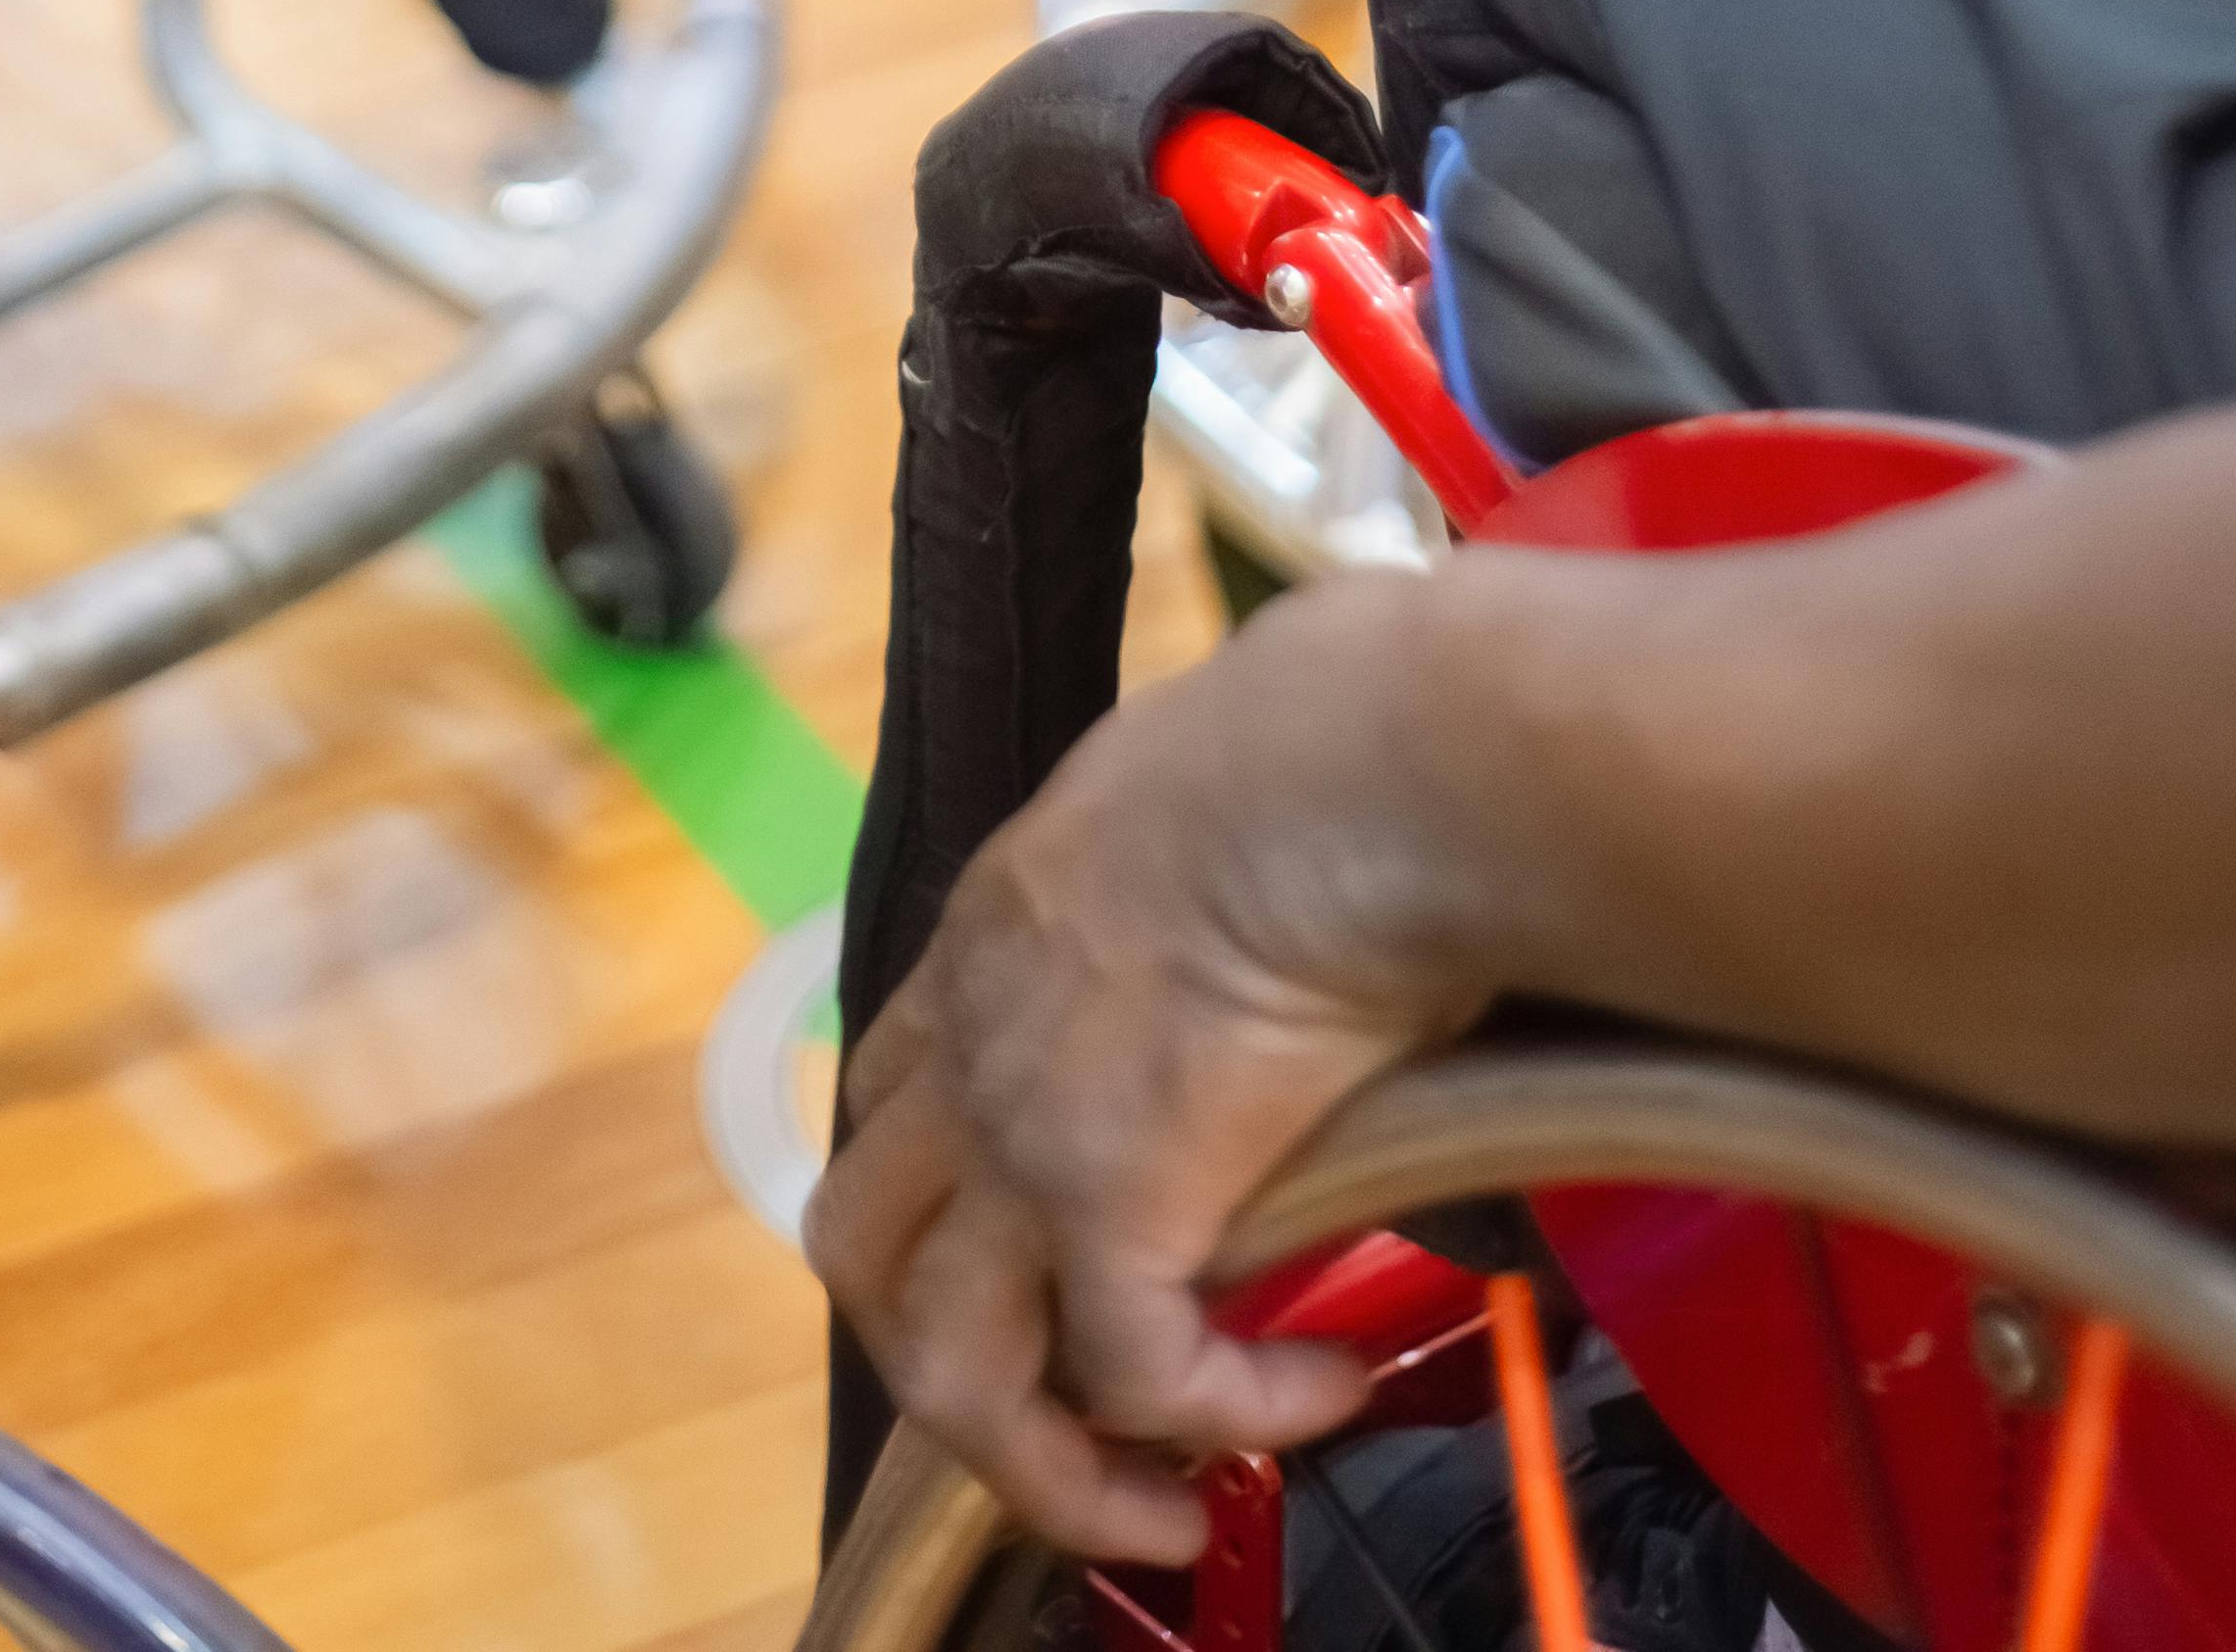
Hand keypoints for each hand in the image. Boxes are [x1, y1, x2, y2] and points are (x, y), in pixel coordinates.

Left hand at [810, 577, 1501, 1569]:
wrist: (1374, 760)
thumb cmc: (1340, 738)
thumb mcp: (1216, 790)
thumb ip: (1213, 868)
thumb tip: (1303, 888)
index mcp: (993, 931)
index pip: (896, 1088)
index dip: (945, 1192)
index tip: (1045, 1244)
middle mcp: (974, 1040)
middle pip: (861, 1245)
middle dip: (937, 1347)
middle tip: (1062, 1405)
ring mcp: (1025, 1133)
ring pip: (947, 1364)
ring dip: (1045, 1459)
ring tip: (1163, 1497)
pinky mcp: (1116, 1205)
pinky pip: (1136, 1379)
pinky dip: (1222, 1415)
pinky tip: (1321, 1387)